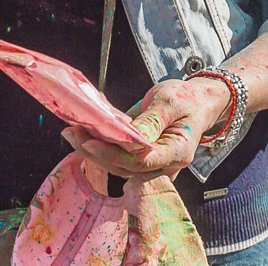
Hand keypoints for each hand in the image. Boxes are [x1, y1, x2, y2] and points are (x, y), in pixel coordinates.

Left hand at [64, 75, 231, 179]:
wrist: (196, 102)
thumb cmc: (186, 99)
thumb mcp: (168, 101)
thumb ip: (150, 121)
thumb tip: (128, 138)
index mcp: (178, 151)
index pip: (141, 161)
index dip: (113, 154)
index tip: (89, 141)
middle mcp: (165, 165)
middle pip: (126, 168)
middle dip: (96, 153)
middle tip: (71, 133)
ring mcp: (154, 166)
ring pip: (119, 167)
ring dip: (94, 152)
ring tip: (72, 133)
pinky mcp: (143, 161)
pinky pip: (119, 160)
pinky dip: (101, 148)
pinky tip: (84, 135)